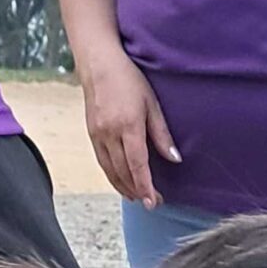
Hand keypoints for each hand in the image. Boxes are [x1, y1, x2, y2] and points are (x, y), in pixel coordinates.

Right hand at [77, 45, 178, 206]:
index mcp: (128, 126)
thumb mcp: (152, 104)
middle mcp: (109, 133)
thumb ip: (162, 134)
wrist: (98, 64)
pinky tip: (120, 181)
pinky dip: (111, 174)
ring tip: (136, 198)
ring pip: (110, 169)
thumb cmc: (129, 80)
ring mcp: (97, 134)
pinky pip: (101, 160)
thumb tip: (175, 159)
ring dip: (123, 186)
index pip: (138, 165)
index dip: (146, 186)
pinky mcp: (91, 132)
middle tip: (151, 203)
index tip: (154, 202)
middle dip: (137, 190)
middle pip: (123, 171)